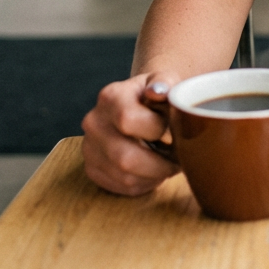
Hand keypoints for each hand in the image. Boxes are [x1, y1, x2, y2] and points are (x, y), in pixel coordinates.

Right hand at [82, 72, 180, 195]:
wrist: (142, 104)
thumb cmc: (158, 95)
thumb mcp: (166, 81)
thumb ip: (164, 83)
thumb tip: (158, 91)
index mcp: (110, 96)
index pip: (127, 120)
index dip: (156, 129)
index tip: (173, 127)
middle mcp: (94, 122)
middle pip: (124, 158)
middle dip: (160, 163)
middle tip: (179, 158)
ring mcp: (89, 148)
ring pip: (125, 178)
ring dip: (154, 175)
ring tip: (168, 163)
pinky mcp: (92, 169)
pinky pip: (122, 187)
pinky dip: (145, 182)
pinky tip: (154, 169)